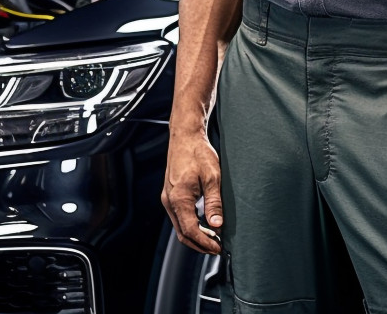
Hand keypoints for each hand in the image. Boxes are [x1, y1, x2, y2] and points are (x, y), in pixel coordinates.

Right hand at [162, 132, 223, 253]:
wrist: (185, 137)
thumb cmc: (198, 153)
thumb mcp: (212, 177)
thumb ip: (214, 202)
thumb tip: (217, 225)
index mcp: (179, 198)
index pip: (190, 230)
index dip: (205, 242)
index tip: (218, 248)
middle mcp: (170, 201)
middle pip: (182, 233)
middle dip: (199, 244)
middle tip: (216, 248)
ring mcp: (168, 199)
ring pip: (179, 226)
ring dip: (195, 236)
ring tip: (213, 238)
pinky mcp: (170, 195)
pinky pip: (179, 216)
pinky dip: (190, 225)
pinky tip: (204, 225)